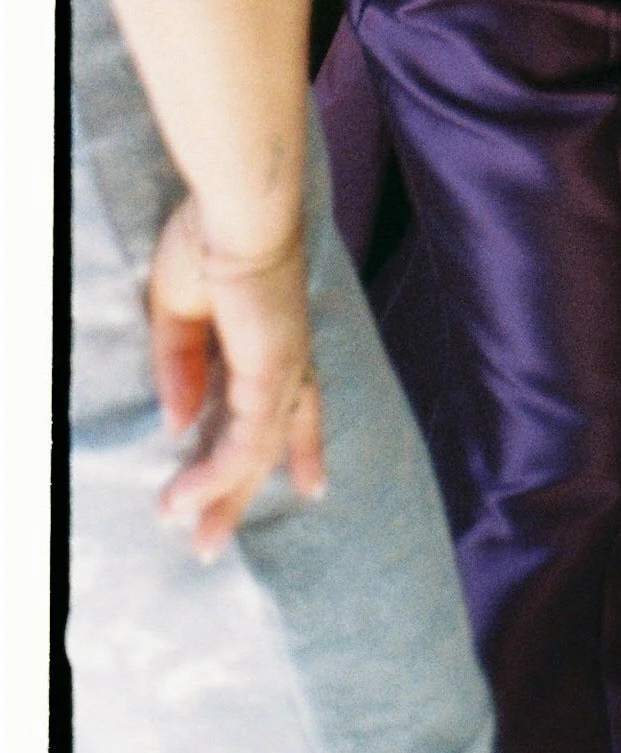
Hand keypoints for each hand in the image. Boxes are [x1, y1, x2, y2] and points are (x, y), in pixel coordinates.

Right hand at [147, 197, 326, 560]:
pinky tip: (187, 497)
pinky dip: (217, 473)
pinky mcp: (270, 372)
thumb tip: (177, 425)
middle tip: (215, 541)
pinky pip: (243, 440)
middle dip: (245, 493)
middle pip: (274, 442)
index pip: (296, 403)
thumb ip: (180, 366)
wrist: (236, 210)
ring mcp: (283, 368)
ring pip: (257, 452)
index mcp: (275, 339)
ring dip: (223, 497)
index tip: (310, 488)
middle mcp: (288, 359)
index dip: (303, 445)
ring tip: (196, 538)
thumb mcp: (179, 311)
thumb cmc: (208, 240)